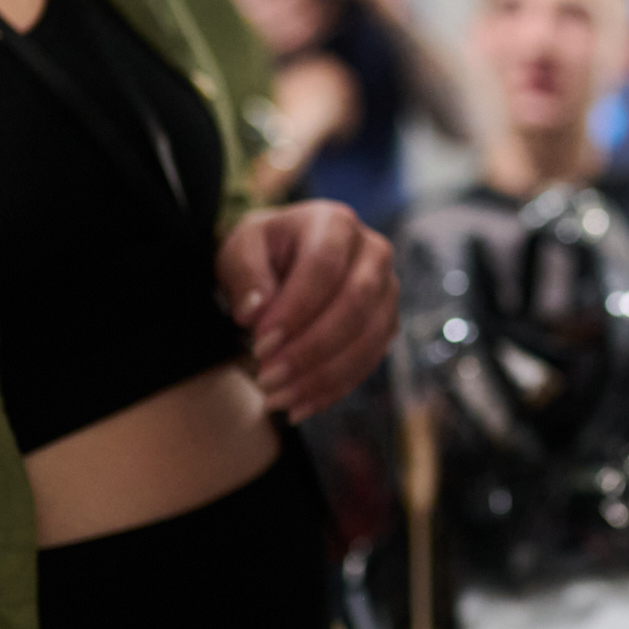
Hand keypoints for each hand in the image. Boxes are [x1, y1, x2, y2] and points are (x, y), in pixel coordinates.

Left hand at [218, 201, 397, 420]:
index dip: (295, 308)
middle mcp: (373, 252)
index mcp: (335, 223)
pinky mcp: (387, 323)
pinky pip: (369, 361)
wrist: (286, 261)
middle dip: (310, 348)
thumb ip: (244, 274)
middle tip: (266, 378)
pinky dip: (335, 388)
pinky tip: (300, 406)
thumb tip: (253, 312)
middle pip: (355, 303)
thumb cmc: (263, 253)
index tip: (259, 343)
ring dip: (322, 375)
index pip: (324, 266)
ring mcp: (387, 289)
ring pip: (368, 338)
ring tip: (277, 399)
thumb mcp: (240, 250)